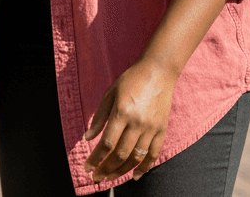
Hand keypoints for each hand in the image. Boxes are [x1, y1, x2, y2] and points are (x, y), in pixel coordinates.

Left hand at [81, 59, 176, 183]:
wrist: (158, 72)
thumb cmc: (131, 80)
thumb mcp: (110, 94)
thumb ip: (99, 118)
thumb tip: (87, 138)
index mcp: (122, 113)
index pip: (106, 143)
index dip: (96, 158)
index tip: (88, 167)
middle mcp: (138, 123)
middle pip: (120, 154)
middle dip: (106, 169)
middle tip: (97, 177)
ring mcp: (151, 128)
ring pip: (136, 158)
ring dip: (122, 171)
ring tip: (110, 177)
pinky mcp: (162, 130)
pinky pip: (153, 154)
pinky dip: (144, 168)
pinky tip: (135, 176)